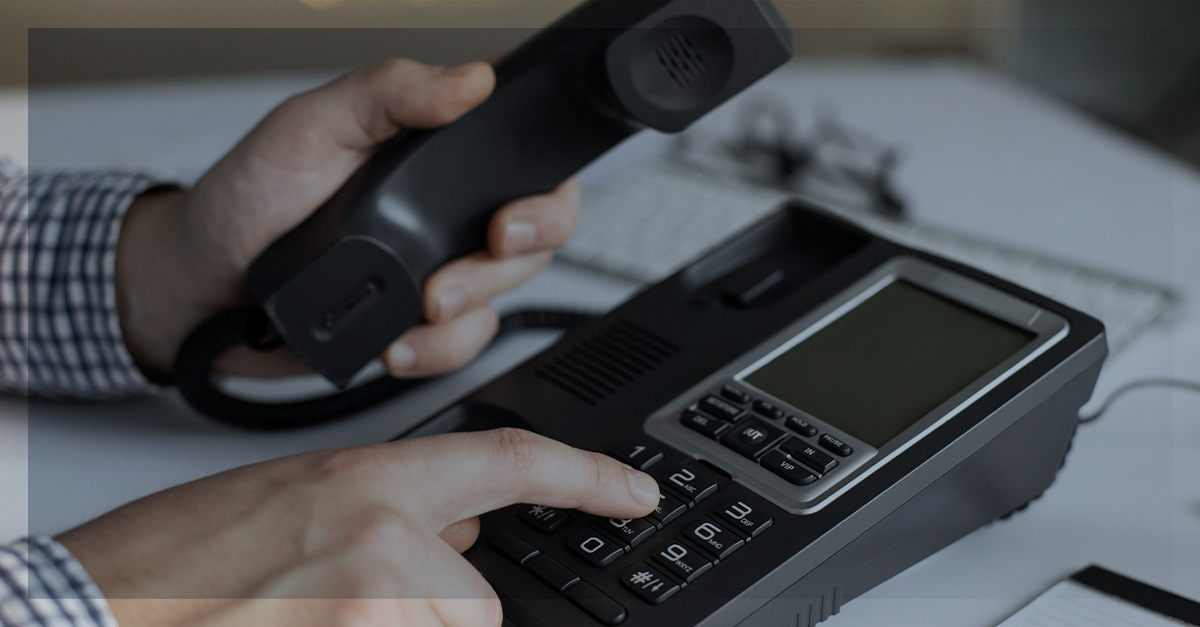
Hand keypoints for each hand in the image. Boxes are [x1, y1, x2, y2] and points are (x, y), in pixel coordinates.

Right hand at [57, 428, 659, 626]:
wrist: (86, 611)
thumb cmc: (165, 564)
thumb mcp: (286, 506)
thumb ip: (384, 508)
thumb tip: (466, 521)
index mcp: (365, 481)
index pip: (510, 459)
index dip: (586, 476)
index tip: (635, 492)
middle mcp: (385, 536)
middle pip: (473, 599)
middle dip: (429, 616)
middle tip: (336, 608)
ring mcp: (379, 601)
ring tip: (310, 618)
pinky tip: (307, 626)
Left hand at [115, 59, 580, 379]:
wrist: (201, 292)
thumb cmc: (248, 199)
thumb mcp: (310, 126)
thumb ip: (387, 94)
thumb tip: (468, 79)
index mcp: (431, 152)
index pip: (523, 160)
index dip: (543, 191)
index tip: (510, 215)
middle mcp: (445, 211)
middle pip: (532, 238)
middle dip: (507, 262)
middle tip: (468, 267)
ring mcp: (435, 269)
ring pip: (502, 298)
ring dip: (470, 311)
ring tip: (419, 311)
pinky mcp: (417, 324)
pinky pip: (461, 346)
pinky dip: (437, 353)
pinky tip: (399, 345)